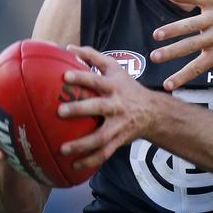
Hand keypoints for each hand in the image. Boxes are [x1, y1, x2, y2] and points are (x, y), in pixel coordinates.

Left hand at [58, 46, 155, 169]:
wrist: (152, 111)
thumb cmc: (127, 86)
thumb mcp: (115, 68)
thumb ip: (92, 56)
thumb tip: (68, 48)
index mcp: (114, 86)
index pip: (96, 79)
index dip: (82, 77)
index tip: (65, 76)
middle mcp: (117, 105)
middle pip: (98, 107)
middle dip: (80, 109)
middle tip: (60, 111)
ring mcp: (119, 124)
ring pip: (100, 136)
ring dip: (82, 144)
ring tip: (63, 149)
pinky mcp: (119, 140)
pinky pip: (104, 153)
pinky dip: (89, 160)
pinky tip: (73, 164)